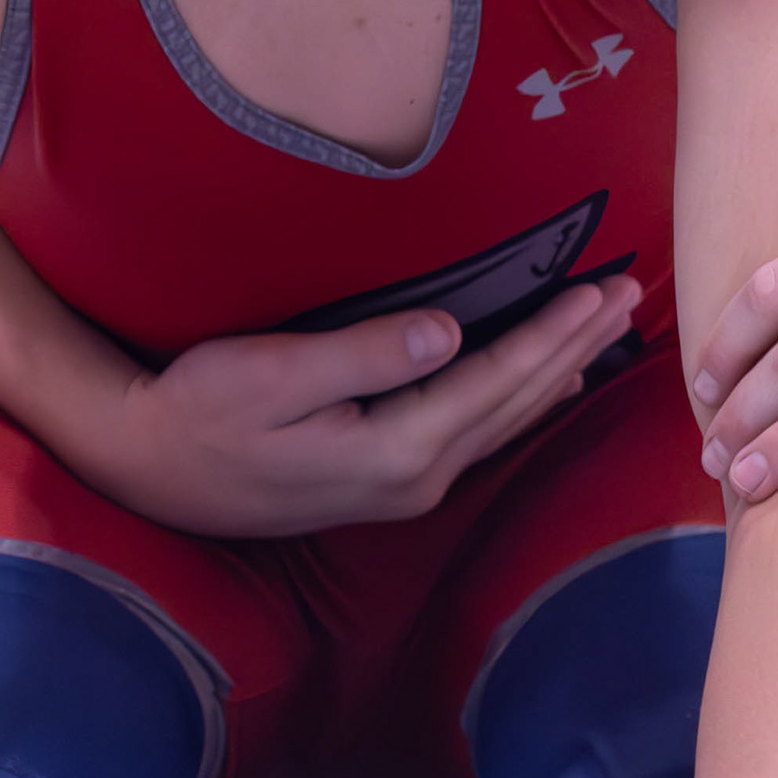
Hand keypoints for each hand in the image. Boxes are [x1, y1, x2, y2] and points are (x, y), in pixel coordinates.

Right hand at [98, 278, 640, 533]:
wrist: (146, 468)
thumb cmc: (198, 411)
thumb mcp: (269, 374)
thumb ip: (364, 355)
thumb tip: (448, 334)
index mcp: (393, 450)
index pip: (497, 381)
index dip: (554, 334)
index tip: (603, 290)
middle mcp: (412, 479)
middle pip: (514, 402)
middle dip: (574, 347)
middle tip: (630, 294)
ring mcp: (400, 487)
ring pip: (502, 422)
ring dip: (555, 372)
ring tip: (604, 330)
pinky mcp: (382, 481)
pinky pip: (476, 434)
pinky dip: (518, 399)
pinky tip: (543, 385)